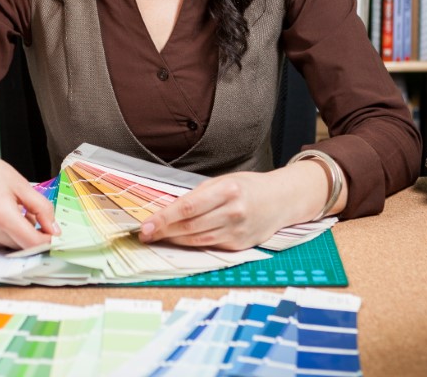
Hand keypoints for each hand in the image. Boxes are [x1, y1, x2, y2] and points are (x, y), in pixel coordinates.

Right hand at [0, 135, 58, 249]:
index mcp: (1, 214)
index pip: (32, 243)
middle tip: (29, 211)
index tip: (54, 235)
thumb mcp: (19, 182)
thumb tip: (54, 229)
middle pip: (22, 246)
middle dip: (33, 234)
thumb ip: (41, 207)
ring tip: (9, 208)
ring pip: (10, 245)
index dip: (47, 242)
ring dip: (17, 234)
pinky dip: (3, 233)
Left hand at [138, 163, 327, 250]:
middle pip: (190, 226)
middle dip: (163, 231)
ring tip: (157, 236)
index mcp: (228, 190)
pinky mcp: (239, 245)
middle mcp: (233, 212)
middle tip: (145, 234)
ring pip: (197, 239)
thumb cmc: (249, 187)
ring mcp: (237, 231)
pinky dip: (191, 243)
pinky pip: (208, 245)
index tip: (145, 226)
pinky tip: (179, 239)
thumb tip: (169, 210)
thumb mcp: (224, 181)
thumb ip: (199, 195)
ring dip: (174, 239)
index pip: (188, 207)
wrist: (282, 200)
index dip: (164, 218)